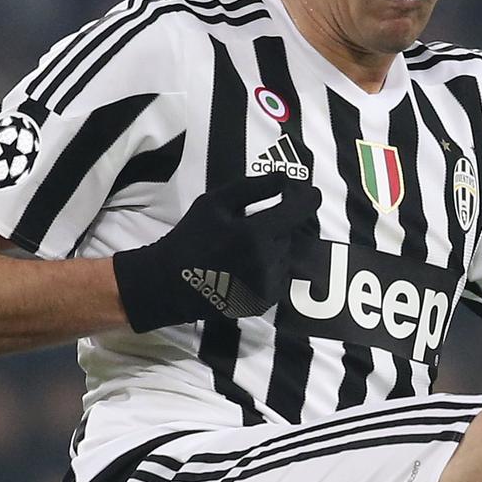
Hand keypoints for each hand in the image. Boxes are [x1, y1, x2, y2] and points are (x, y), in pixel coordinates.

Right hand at [113, 174, 320, 331]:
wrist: (169, 283)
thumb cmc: (191, 236)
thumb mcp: (215, 203)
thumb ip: (254, 187)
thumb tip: (287, 177)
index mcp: (255, 234)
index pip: (297, 211)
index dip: (307, 199)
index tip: (312, 193)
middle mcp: (266, 263)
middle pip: (287, 234)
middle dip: (273, 227)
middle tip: (245, 228)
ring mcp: (266, 286)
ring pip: (284, 256)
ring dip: (271, 248)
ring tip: (240, 250)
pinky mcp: (263, 303)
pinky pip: (279, 277)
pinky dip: (268, 269)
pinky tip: (242, 267)